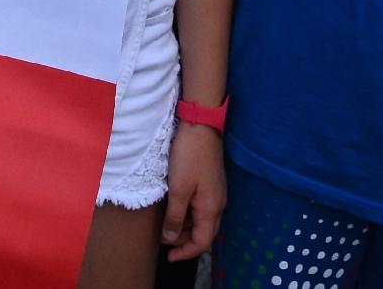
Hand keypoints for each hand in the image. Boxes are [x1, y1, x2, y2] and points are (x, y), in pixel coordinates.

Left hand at [161, 121, 224, 260]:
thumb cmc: (189, 156)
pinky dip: (188, 214)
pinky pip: (202, 208)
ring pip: (202, 220)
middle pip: (204, 233)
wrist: (201, 126)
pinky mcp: (211, 183)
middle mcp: (218, 204)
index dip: (186, 253)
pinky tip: (175, 208)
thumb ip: (175, 216)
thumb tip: (170, 238)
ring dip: (185, 227)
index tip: (169, 257)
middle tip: (164, 241)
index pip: (202, 242)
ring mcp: (216, 193)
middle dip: (184, 241)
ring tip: (166, 226)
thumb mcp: (178, 189)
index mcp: (211, 209)